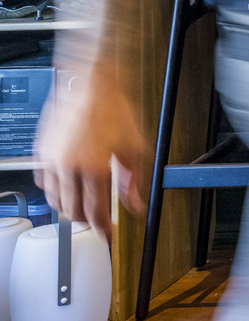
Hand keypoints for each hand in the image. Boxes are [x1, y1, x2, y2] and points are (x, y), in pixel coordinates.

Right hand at [34, 74, 148, 237]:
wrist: (92, 85)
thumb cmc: (114, 110)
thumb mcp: (135, 147)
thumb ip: (133, 179)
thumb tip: (134, 203)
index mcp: (94, 168)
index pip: (95, 212)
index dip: (102, 229)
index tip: (107, 235)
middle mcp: (69, 167)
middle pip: (72, 211)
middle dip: (86, 220)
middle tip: (97, 220)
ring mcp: (52, 160)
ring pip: (54, 200)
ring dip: (68, 207)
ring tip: (83, 205)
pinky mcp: (41, 152)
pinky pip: (43, 183)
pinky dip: (54, 191)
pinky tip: (66, 187)